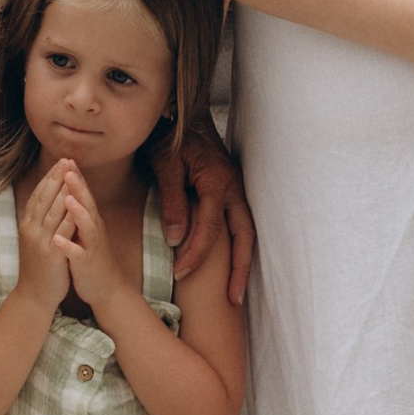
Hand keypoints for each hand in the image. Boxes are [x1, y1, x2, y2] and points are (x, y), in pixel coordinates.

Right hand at [14, 165, 76, 309]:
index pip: (38, 194)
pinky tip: (77, 202)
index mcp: (27, 224)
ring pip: (52, 210)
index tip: (60, 161)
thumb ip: (40, 220)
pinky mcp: (50, 253)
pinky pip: (62, 230)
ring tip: (72, 173)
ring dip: (62, 190)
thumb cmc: (38, 266)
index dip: (49, 176)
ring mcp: (40, 241)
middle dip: (56, 177)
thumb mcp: (35, 239)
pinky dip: (69, 215)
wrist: (34, 295)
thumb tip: (47, 201)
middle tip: (66, 159)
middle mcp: (31, 229)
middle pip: (44, 197)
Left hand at [51, 165, 126, 310]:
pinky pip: (78, 254)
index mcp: (91, 221)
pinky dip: (68, 247)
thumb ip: (80, 212)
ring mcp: (92, 247)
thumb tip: (71, 190)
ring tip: (68, 199)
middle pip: (87, 205)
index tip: (66, 159)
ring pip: (87, 227)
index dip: (76, 178)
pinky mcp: (87, 264)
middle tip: (69, 169)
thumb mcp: (86, 231)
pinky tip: (57, 240)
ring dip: (78, 213)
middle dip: (78, 187)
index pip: (83, 195)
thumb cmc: (92, 257)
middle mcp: (94, 230)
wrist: (107, 288)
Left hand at [159, 125, 253, 304]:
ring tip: (235, 292)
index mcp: (217, 183)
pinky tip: (231, 266)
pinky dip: (238, 248)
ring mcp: (237, 190)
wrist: (184, 113)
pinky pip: (241, 225)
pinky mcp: (233, 191)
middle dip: (238, 270)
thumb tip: (176, 239)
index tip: (180, 273)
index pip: (210, 228)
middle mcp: (234, 189)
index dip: (195, 253)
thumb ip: (172, 202)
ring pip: (247, 233)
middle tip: (231, 301)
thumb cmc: (171, 137)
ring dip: (243, 262)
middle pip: (244, 237)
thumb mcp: (166, 166)